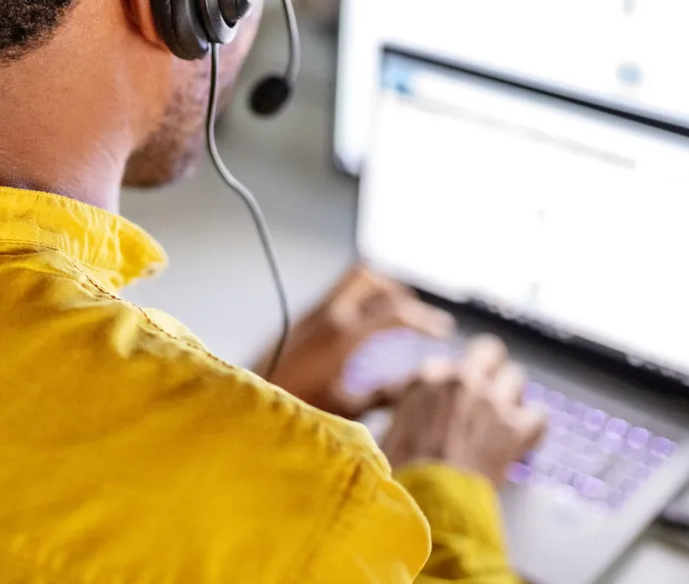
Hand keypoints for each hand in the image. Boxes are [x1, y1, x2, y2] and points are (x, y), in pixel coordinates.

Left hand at [260, 267, 454, 419]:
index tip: (442, 331)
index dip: (425, 320)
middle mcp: (327, 315)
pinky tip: (364, 324)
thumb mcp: (347, 408)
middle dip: (400, 293)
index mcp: (343, 336)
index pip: (396, 313)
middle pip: (372, 278)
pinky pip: (337, 293)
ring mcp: (310, 313)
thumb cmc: (296, 410)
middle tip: (417, 316)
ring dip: (378, 289)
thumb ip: (386, 394)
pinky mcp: (299, 318)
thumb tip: (419, 388)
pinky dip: (358, 298)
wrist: (246, 408)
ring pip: (352, 279)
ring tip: (394, 314)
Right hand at [381, 335, 546, 485]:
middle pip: (489, 350)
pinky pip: (539, 414)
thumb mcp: (391, 427)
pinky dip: (532, 428)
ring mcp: (492, 401)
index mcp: (429, 378)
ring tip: (506, 415)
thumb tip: (407, 411)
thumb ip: (406, 408)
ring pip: (516, 375)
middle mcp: (463, 380)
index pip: (446, 365)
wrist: (428, 498)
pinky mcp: (516, 428)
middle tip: (489, 387)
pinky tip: (523, 441)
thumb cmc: (403, 469)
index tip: (452, 400)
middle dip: (491, 365)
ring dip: (512, 394)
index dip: (451, 386)